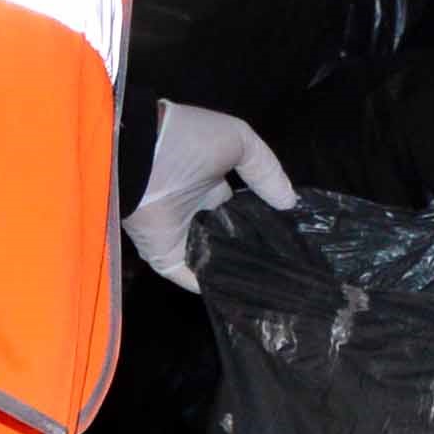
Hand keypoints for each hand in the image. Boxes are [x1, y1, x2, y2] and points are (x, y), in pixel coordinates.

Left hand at [127, 102, 296, 288]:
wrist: (139, 156)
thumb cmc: (188, 142)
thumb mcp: (238, 140)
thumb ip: (266, 170)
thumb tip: (289, 204)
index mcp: (212, 184)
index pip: (243, 209)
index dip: (267, 220)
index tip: (295, 237)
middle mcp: (198, 212)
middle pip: (230, 238)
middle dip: (255, 250)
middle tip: (291, 269)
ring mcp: (181, 237)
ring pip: (214, 261)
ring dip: (238, 272)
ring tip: (277, 287)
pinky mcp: (166, 257)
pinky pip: (192, 278)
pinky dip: (213, 286)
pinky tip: (244, 293)